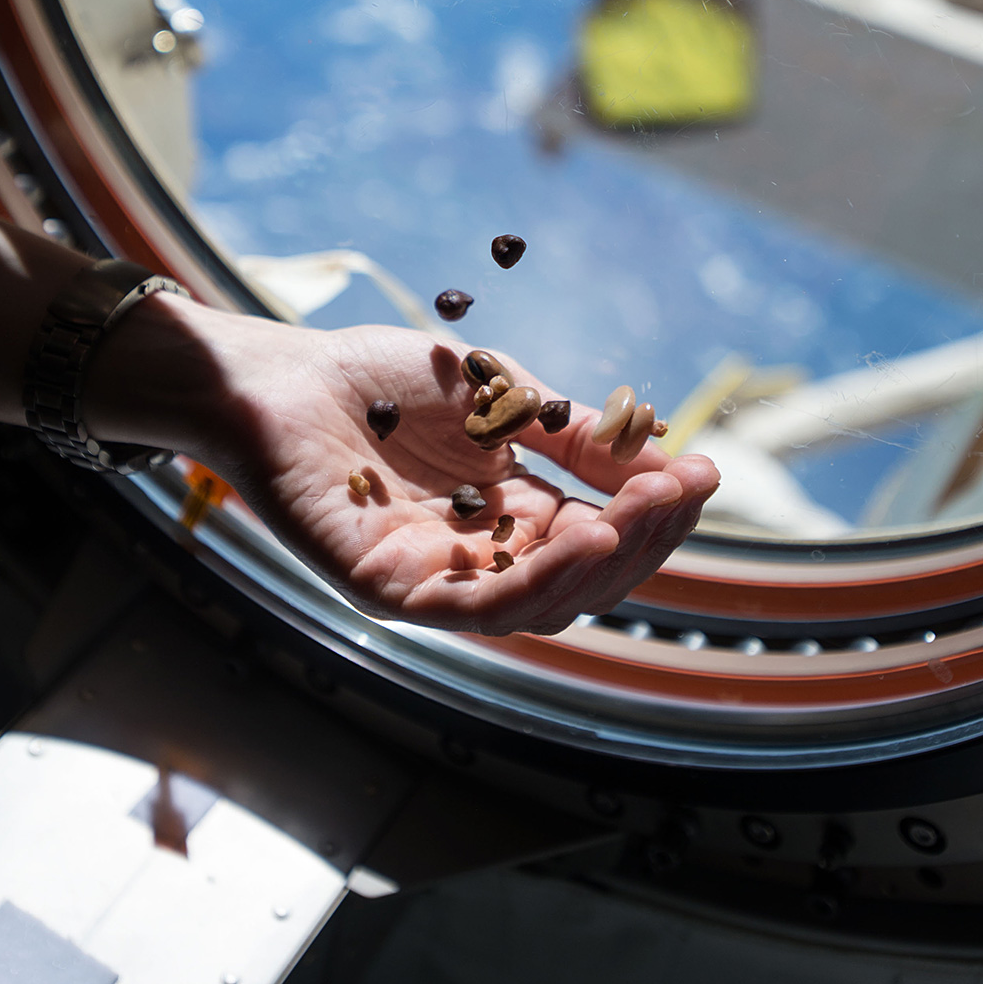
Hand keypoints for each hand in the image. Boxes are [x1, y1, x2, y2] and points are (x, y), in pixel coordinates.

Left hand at [90, 304, 718, 634]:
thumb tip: (669, 462)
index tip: (702, 474)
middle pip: (582, 583)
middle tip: (680, 492)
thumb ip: (573, 437)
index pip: (600, 539)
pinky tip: (579, 537)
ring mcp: (433, 581)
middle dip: (642, 540)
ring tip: (640, 514)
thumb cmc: (378, 381)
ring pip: (538, 607)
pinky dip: (532, 581)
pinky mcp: (386, 589)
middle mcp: (476, 561)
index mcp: (507, 519)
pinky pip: (470, 609)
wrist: (279, 373)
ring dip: (601, 564)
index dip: (653, 514)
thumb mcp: (503, 399)